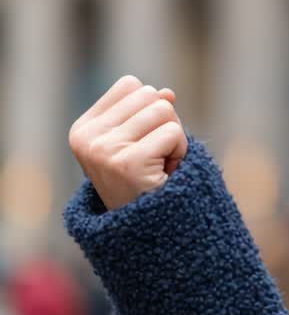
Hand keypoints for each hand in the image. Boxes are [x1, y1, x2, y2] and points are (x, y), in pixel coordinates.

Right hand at [68, 75, 188, 209]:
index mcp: (83, 128)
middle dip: (164, 123)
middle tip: (155, 156)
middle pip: (150, 95)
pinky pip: (174, 133)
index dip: (149, 108)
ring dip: (174, 138)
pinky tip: (165, 174)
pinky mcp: (128, 162)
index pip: (131, 85)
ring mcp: (104, 150)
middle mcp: (87, 138)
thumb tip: (168, 93)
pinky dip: (180, 152)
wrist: (149, 229)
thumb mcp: (142, 139)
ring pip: (164, 111)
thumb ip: (150, 110)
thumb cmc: (145, 180)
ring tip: (159, 165)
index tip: (141, 141)